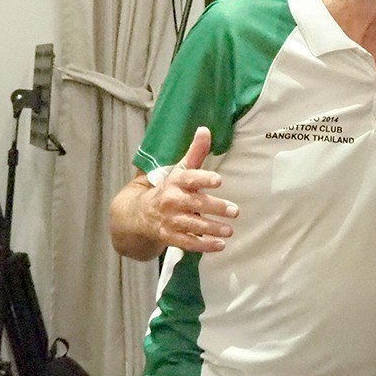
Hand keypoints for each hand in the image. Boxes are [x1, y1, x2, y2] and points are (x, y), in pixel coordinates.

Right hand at [142, 127, 239, 252]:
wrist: (140, 213)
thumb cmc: (169, 188)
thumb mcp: (180, 169)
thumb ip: (195, 152)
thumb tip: (205, 129)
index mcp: (176, 181)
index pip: (190, 178)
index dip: (204, 179)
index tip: (218, 180)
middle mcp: (171, 200)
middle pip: (195, 203)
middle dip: (215, 207)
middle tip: (235, 211)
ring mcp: (170, 220)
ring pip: (192, 225)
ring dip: (212, 229)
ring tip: (229, 231)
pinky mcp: (170, 236)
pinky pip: (187, 243)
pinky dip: (203, 246)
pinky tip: (220, 245)